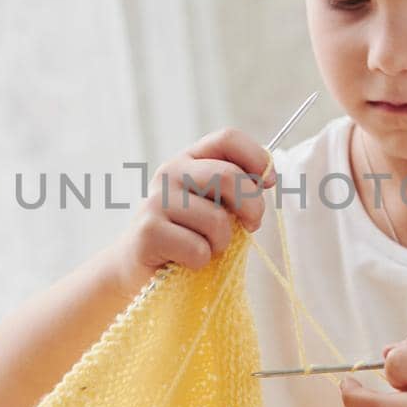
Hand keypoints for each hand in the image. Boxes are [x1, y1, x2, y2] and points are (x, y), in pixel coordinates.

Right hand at [111, 127, 276, 295]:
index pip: (227, 139)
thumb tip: (266, 179)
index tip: (268, 183)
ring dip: (223, 243)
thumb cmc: (188, 236)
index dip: (256, 157)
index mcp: (190, 160)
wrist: (138, 267)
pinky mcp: (148, 232)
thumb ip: (237, 190)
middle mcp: (170, 173)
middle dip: (251, 206)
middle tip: (251, 226)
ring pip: (216, 220)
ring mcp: (156, 201)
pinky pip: (198, 249)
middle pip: (226, 176)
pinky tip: (186, 260)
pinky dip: (202, 261)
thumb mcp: (216, 205)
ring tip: (207, 247)